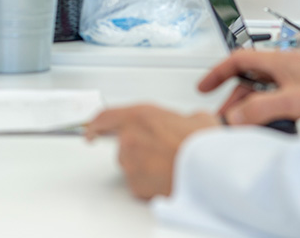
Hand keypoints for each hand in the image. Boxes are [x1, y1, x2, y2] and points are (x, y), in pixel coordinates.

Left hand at [85, 106, 218, 198]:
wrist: (209, 169)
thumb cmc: (204, 144)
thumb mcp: (196, 118)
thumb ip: (180, 117)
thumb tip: (186, 123)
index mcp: (141, 114)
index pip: (106, 117)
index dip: (95, 124)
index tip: (90, 131)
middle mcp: (130, 135)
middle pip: (122, 146)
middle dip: (138, 151)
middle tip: (160, 154)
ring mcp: (130, 160)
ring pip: (130, 166)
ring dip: (144, 168)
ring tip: (169, 166)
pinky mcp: (135, 183)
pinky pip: (138, 184)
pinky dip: (149, 184)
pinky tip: (167, 179)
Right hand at [198, 50, 299, 124]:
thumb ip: (265, 107)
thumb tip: (236, 116)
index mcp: (282, 61)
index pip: (238, 59)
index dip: (218, 72)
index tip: (205, 85)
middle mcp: (290, 68)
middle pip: (250, 77)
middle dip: (233, 96)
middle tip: (225, 115)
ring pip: (267, 89)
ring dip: (252, 105)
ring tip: (246, 124)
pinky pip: (282, 99)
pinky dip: (271, 111)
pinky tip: (277, 125)